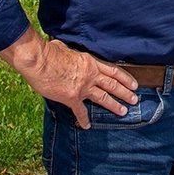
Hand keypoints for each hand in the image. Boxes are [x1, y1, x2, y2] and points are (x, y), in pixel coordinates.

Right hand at [0, 27, 136, 128]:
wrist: (39, 61)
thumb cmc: (50, 51)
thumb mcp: (67, 48)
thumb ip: (72, 54)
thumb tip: (66, 52)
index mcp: (90, 62)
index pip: (113, 70)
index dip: (125, 78)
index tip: (134, 84)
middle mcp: (90, 75)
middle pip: (112, 85)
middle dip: (125, 93)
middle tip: (134, 99)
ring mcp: (82, 87)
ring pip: (103, 97)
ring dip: (114, 105)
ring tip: (124, 111)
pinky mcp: (71, 97)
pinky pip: (80, 111)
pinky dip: (84, 119)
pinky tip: (87, 126)